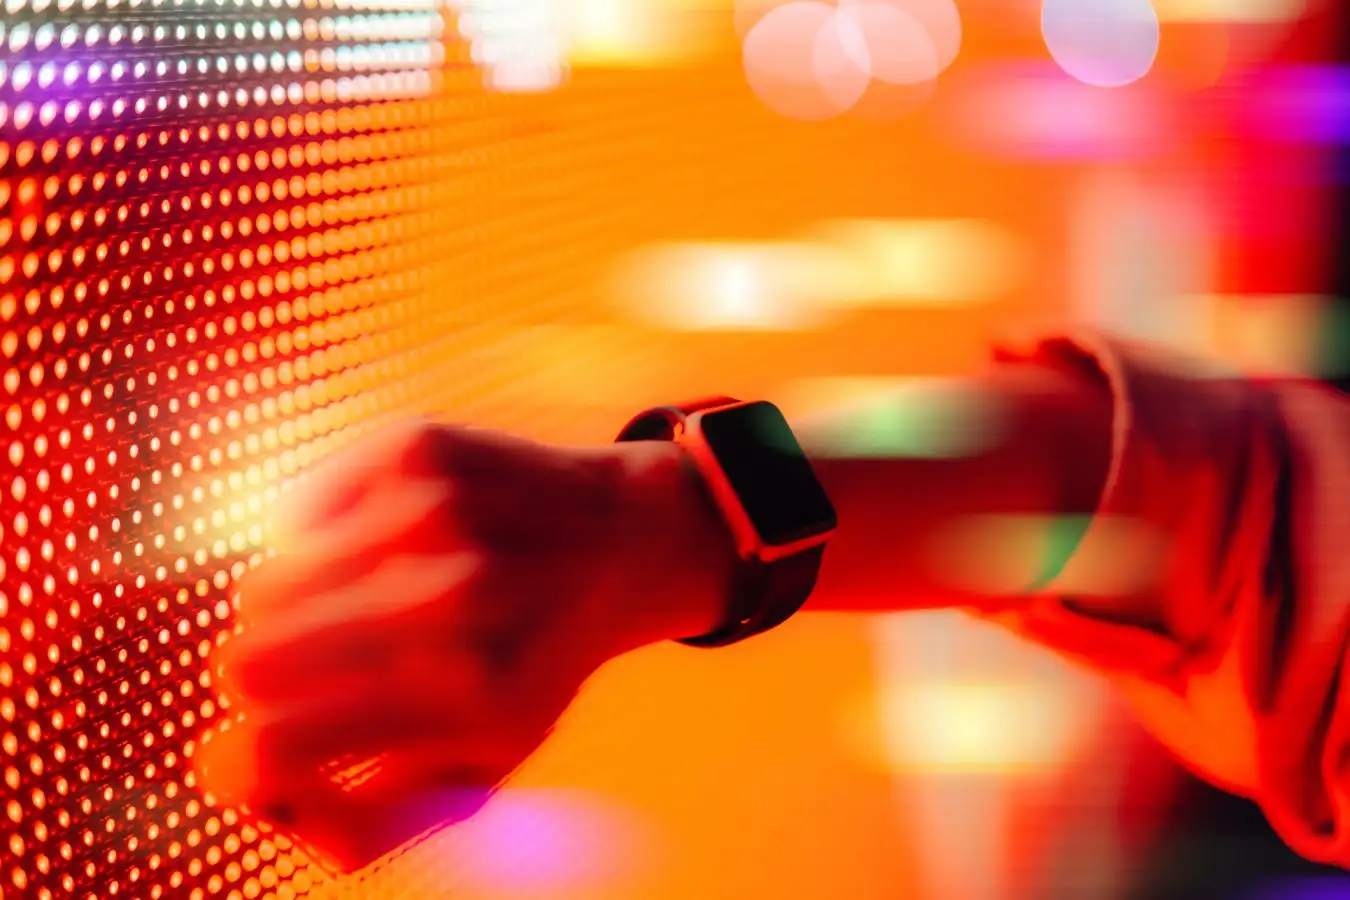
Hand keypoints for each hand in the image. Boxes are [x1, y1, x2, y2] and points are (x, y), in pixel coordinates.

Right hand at [192, 418, 732, 870]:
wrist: (617, 538)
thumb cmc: (533, 660)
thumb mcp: (485, 759)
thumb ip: (380, 814)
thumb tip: (281, 816)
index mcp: (467, 698)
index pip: (273, 749)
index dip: (240, 768)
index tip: (251, 762)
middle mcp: (448, 601)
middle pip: (246, 665)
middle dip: (266, 685)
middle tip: (315, 674)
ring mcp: (429, 514)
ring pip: (261, 589)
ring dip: (292, 613)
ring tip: (351, 607)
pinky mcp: (412, 448)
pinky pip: (289, 514)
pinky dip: (316, 539)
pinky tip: (376, 543)